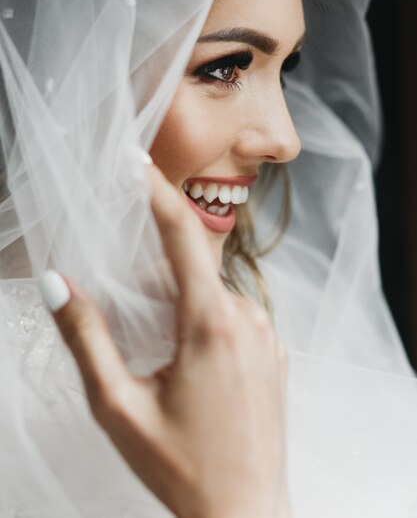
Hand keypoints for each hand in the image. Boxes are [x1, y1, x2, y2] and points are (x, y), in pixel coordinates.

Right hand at [39, 163, 291, 517]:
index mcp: (210, 323)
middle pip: (196, 265)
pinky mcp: (274, 352)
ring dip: (183, 299)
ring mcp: (267, 335)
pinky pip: (236, 316)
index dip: (157, 192)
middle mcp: (247, 319)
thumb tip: (58, 283)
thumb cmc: (181, 467)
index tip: (137, 162)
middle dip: (161, 261)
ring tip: (161, 347)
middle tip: (134, 293)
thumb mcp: (119, 406)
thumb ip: (87, 338)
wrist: (245, 514)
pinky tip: (192, 360)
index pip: (182, 235)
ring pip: (215, 293)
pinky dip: (208, 318)